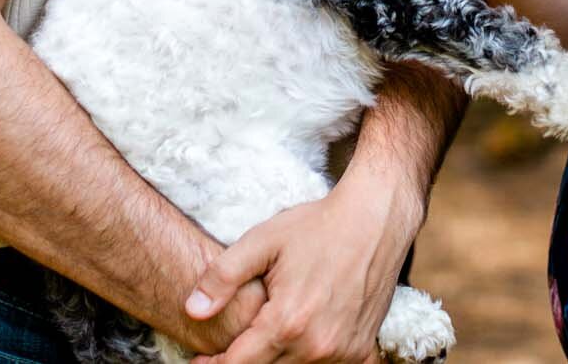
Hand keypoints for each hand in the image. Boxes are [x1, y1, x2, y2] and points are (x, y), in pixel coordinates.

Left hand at [181, 171, 424, 363]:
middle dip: (244, 362)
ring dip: (277, 361)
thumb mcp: (263, 241)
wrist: (375, 218)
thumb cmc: (317, 226)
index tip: (200, 361)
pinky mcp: (362, 349)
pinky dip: (312, 361)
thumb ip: (222, 277)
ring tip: (266, 336)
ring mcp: (343, 350)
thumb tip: (193, 310)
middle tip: (230, 349)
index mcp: (288, 322)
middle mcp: (317, 345)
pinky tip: (303, 342)